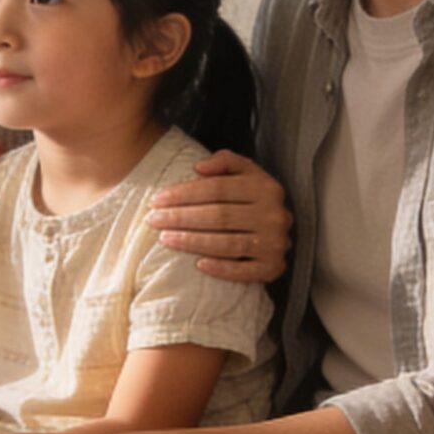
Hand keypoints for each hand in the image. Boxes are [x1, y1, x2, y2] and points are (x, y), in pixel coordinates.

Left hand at [147, 150, 290, 283]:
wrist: (279, 231)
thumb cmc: (253, 198)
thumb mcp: (246, 172)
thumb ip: (225, 161)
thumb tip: (199, 167)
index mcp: (267, 188)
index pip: (218, 189)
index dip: (184, 193)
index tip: (157, 200)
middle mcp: (274, 216)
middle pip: (219, 216)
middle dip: (181, 218)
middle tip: (153, 220)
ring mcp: (275, 244)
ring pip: (227, 244)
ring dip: (192, 242)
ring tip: (165, 239)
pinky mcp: (273, 268)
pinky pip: (243, 272)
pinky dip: (220, 269)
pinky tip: (197, 265)